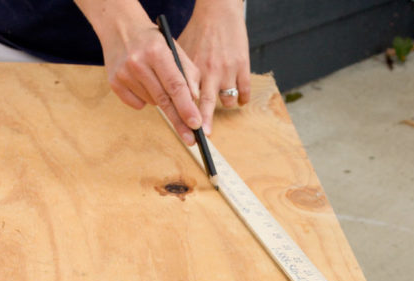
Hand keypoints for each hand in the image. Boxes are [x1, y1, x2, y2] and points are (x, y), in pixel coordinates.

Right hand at [76, 1, 201, 144]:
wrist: (120, 28)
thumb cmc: (153, 41)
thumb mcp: (174, 49)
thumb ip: (188, 73)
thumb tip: (195, 100)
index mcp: (157, 52)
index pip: (175, 85)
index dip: (186, 107)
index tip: (195, 124)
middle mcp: (138, 63)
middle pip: (164, 101)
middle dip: (179, 121)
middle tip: (191, 140)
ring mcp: (124, 74)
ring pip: (152, 103)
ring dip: (161, 101)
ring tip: (156, 81)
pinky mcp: (115, 83)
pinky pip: (138, 104)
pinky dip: (145, 99)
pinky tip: (142, 83)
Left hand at [178, 0, 250, 134]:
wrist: (219, 11)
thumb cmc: (198, 32)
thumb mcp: (182, 51)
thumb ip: (178, 75)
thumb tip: (169, 97)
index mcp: (192, 68)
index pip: (188, 97)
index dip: (187, 114)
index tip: (188, 129)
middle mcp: (209, 71)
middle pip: (206, 103)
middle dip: (205, 121)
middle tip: (205, 135)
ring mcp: (227, 69)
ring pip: (227, 101)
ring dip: (225, 105)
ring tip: (222, 101)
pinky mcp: (243, 65)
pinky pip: (244, 92)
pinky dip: (242, 99)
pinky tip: (239, 100)